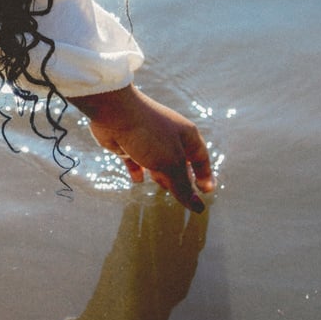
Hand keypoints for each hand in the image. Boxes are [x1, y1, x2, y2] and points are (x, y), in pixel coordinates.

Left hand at [68, 84, 214, 212]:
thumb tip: (198, 207)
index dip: (205, 175)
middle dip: (180, 177)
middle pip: (180, 161)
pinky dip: (138, 170)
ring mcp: (148, 138)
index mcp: (186, 135)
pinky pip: (136, 160)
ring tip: (160, 186)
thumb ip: (183, 187)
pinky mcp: (129, 142)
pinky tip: (137, 180)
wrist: (114, 112)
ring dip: (160, 174)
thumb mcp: (171, 164)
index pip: (201, 158)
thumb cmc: (149, 134)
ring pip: (158, 161)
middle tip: (180, 193)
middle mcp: (169, 135)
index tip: (206, 192)